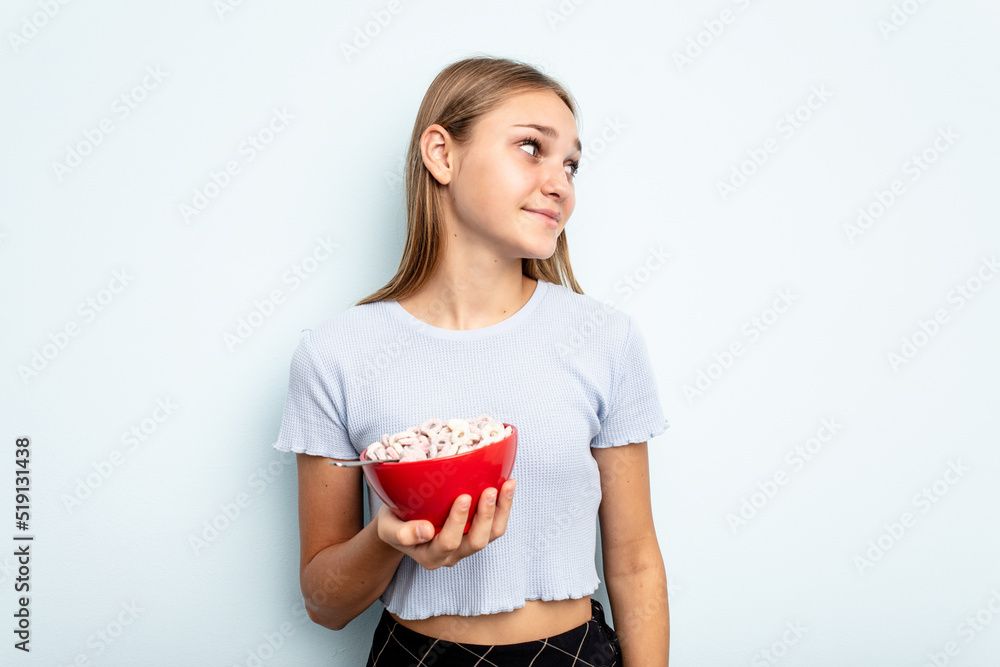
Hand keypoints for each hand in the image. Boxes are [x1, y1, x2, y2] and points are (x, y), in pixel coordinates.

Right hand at [376, 479, 516, 569]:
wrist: (399, 527)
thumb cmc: (394, 523)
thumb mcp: (389, 528)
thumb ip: (402, 533)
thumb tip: (425, 531)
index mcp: (430, 556)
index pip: (447, 543)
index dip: (458, 522)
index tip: (463, 497)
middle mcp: (451, 555)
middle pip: (476, 542)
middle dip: (485, 516)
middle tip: (489, 490)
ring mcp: (465, 546)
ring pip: (491, 535)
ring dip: (501, 510)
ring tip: (507, 485)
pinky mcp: (475, 533)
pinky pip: (495, 525)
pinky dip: (504, 506)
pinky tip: (508, 485)